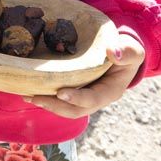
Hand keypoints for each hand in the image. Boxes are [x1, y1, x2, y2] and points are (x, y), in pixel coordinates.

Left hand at [23, 33, 144, 117]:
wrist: (122, 53)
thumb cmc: (127, 51)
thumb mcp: (132, 50)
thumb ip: (126, 51)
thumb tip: (113, 52)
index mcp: (111, 92)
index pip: (93, 99)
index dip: (77, 98)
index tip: (60, 93)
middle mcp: (97, 99)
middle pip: (75, 110)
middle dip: (55, 106)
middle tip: (35, 97)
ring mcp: (85, 97)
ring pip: (65, 108)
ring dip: (47, 104)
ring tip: (28, 95)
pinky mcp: (76, 91)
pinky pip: (61, 99)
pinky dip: (46, 96)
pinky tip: (30, 89)